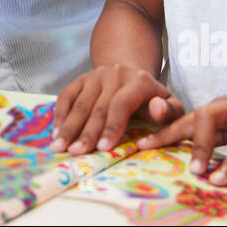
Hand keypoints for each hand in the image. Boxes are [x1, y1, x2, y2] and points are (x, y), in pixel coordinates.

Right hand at [50, 64, 184, 154]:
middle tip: (75, 153)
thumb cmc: (152, 99)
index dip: (112, 127)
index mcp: (138, 81)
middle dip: (85, 133)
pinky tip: (56, 132)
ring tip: (59, 146)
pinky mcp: (80, 78)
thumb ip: (170, 111)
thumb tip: (157, 110)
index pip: (121, 104)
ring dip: (68, 126)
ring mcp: (95, 75)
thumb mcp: (171, 104)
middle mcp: (114, 75)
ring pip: (80, 104)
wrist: (130, 74)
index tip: (103, 148)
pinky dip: (60, 114)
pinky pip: (66, 96)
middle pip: (98, 107)